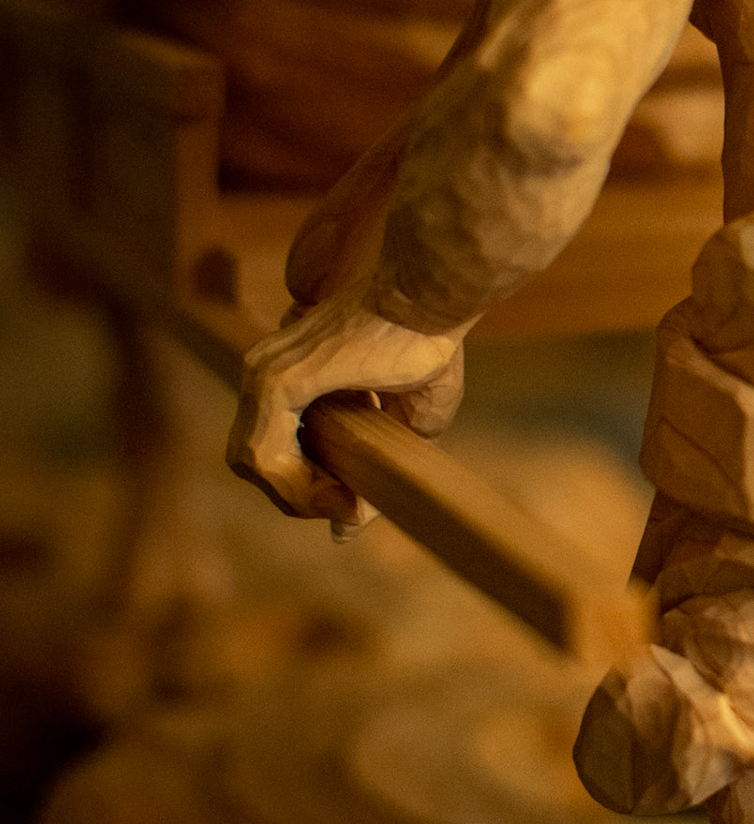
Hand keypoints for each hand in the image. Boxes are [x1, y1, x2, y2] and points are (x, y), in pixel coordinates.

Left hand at [227, 282, 466, 534]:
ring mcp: (264, 373)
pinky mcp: (277, 380)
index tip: (349, 504)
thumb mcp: (407, 420)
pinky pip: (263, 453)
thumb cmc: (430, 342)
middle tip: (346, 506)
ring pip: (251, 460)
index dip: (303, 484)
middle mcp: (263, 370)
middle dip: (296, 494)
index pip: (270, 444)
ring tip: (345, 502)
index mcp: (289, 372)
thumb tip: (347, 527)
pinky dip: (295, 484)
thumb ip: (373, 468)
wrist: (431, 296)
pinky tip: (337, 492)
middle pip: (252, 458)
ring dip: (296, 496)